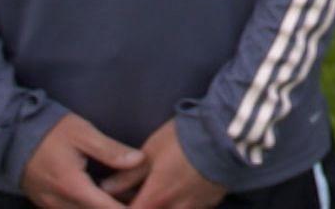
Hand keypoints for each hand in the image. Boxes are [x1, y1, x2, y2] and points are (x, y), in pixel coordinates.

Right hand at [20, 113, 143, 208]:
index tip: (145, 204)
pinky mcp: (45, 204)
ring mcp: (50, 205)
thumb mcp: (83, 133)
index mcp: (72, 186)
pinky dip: (88, 208)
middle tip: (139, 199)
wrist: (12, 134)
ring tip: (125, 198)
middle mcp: (59, 202)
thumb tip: (139, 160)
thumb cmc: (50, 130)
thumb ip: (111, 150)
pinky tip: (103, 197)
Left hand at [112, 121, 226, 208]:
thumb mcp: (151, 151)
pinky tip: (179, 190)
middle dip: (141, 206)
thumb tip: (106, 188)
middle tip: (136, 194)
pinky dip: (179, 206)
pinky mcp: (209, 203)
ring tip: (157, 193)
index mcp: (156, 199)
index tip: (118, 200)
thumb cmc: (184, 139)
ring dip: (160, 207)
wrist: (228, 133)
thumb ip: (128, 174)